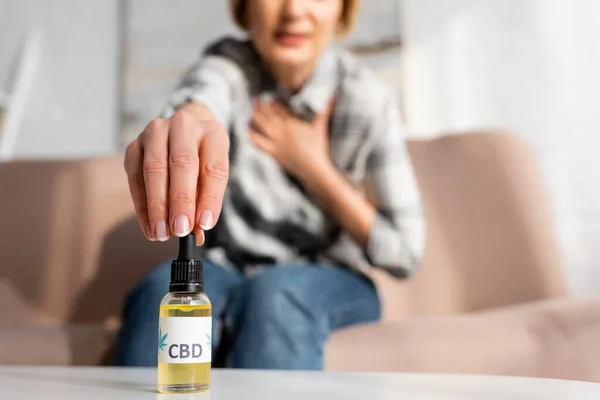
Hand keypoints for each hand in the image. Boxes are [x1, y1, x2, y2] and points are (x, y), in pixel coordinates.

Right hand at [124, 106, 229, 244]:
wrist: (184, 133)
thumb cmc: (202, 160)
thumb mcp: (213, 176)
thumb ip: (206, 202)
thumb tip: (196, 235)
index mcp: (213, 133)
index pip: (213, 168)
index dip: (209, 198)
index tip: (204, 224)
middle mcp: (184, 126)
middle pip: (182, 164)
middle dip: (181, 201)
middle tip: (180, 230)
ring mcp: (156, 132)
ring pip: (154, 169)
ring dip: (157, 206)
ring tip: (162, 233)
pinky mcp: (134, 145)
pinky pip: (135, 177)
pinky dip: (142, 206)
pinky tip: (149, 226)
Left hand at [249, 100, 332, 180]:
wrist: (314, 169)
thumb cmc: (318, 148)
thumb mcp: (321, 126)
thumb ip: (325, 110)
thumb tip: (332, 95)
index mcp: (291, 123)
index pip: (277, 107)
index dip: (273, 101)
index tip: (272, 98)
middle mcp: (280, 131)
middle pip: (265, 113)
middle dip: (259, 105)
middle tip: (256, 98)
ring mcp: (275, 142)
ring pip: (259, 125)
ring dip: (253, 116)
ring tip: (252, 111)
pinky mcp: (272, 152)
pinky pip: (257, 142)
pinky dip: (251, 134)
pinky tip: (248, 129)